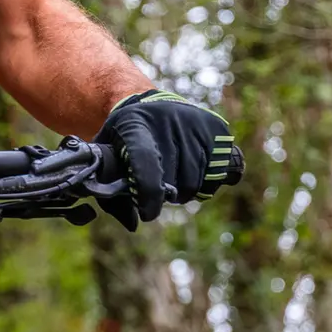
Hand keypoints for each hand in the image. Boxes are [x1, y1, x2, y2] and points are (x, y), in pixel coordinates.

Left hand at [95, 89, 241, 230]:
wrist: (153, 107)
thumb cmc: (125, 140)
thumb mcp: (108, 156)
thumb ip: (111, 193)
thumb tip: (132, 224)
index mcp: (135, 124)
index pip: (144, 159)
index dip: (147, 191)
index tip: (148, 214)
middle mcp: (169, 120)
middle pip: (174, 179)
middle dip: (165, 195)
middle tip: (158, 188)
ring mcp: (196, 124)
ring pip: (197, 181)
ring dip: (186, 191)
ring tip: (175, 179)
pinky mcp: (218, 130)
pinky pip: (223, 173)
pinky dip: (210, 183)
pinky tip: (198, 175)